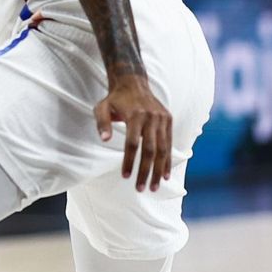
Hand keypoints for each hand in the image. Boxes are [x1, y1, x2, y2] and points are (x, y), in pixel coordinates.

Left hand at [94, 74, 172, 191]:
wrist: (133, 82)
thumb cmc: (114, 99)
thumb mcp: (101, 107)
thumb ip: (102, 123)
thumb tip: (104, 139)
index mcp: (135, 115)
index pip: (132, 143)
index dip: (129, 161)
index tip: (125, 176)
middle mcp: (151, 117)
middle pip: (150, 149)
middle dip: (145, 171)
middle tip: (140, 189)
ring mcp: (162, 119)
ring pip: (162, 149)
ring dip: (158, 170)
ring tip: (153, 187)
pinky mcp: (168, 120)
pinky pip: (169, 143)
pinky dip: (168, 160)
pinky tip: (165, 175)